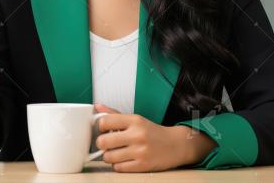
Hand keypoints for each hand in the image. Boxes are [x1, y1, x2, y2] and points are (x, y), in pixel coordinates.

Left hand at [93, 103, 216, 171]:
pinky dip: (118, 165)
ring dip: (109, 156)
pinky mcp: (143, 165)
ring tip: (115, 153)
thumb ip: (115, 114)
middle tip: (106, 144)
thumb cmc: (152, 132)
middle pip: (103, 142)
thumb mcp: (135, 119)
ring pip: (109, 157)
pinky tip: (123, 160)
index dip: (100, 127)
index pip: (104, 121)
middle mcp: (137, 135)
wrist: (176, 145)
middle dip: (101, 144)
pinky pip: (119, 168)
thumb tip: (97, 106)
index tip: (104, 130)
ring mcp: (140, 151)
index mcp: (134, 120)